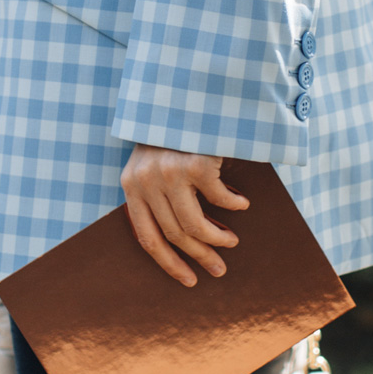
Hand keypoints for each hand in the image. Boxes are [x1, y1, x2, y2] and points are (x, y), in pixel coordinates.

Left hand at [120, 147, 250, 287]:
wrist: (184, 93)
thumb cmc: (172, 134)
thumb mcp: (153, 163)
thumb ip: (158, 194)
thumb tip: (182, 239)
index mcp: (131, 186)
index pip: (147, 238)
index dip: (169, 264)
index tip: (189, 280)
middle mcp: (145, 182)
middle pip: (174, 235)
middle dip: (200, 257)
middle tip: (219, 270)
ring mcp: (169, 173)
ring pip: (195, 225)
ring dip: (218, 238)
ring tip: (232, 241)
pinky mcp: (195, 164)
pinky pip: (219, 198)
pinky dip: (233, 205)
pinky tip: (242, 204)